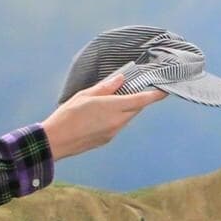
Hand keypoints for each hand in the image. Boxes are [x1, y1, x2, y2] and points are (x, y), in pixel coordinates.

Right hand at [39, 74, 165, 159]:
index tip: (164, 90)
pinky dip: (117, 117)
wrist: (56, 141)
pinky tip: (102, 114)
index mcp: (113, 107)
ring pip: (127, 117)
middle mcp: (117, 121)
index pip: (140, 100)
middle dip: (137, 99)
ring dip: (126, 109)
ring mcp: (113, 132)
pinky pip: (118, 125)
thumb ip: (106, 87)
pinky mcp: (107, 139)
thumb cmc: (68, 115)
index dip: (154, 95)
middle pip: (136, 108)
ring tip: (110, 101)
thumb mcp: (85, 95)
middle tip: (132, 89)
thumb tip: (120, 79)